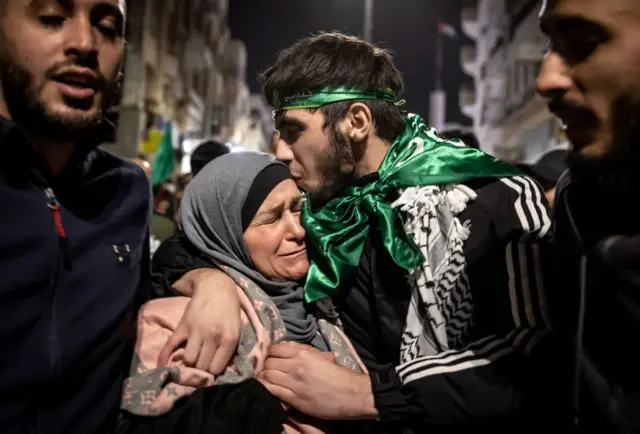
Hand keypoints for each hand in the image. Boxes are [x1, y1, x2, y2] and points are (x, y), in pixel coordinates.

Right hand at [158, 269, 240, 373]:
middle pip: (202, 366)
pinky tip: (162, 366)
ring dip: (189, 362)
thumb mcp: (237, 329)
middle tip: (201, 365)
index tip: (211, 369)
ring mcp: (196, 331)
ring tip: (192, 359)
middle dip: (201, 369)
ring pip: (188, 360)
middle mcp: (213, 336)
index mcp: (229, 338)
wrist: (216, 287)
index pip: (216, 368)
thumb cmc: (229, 310)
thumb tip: (218, 370)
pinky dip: (164, 357)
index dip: (213, 371)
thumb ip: (229, 348)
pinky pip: (171, 345)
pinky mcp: (183, 326)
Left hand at [257, 341, 377, 419]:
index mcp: (303, 353)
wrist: (351, 394)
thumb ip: (303, 351)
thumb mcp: (321, 356)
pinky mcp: (294, 399)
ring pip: (267, 375)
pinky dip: (265, 388)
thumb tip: (286, 347)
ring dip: (263, 376)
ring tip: (263, 379)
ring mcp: (294, 383)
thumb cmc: (338, 375)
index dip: (269, 353)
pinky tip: (265, 388)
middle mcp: (296, 366)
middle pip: (268, 362)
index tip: (268, 357)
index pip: (275, 349)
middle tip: (264, 369)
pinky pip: (272, 391)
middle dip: (264, 365)